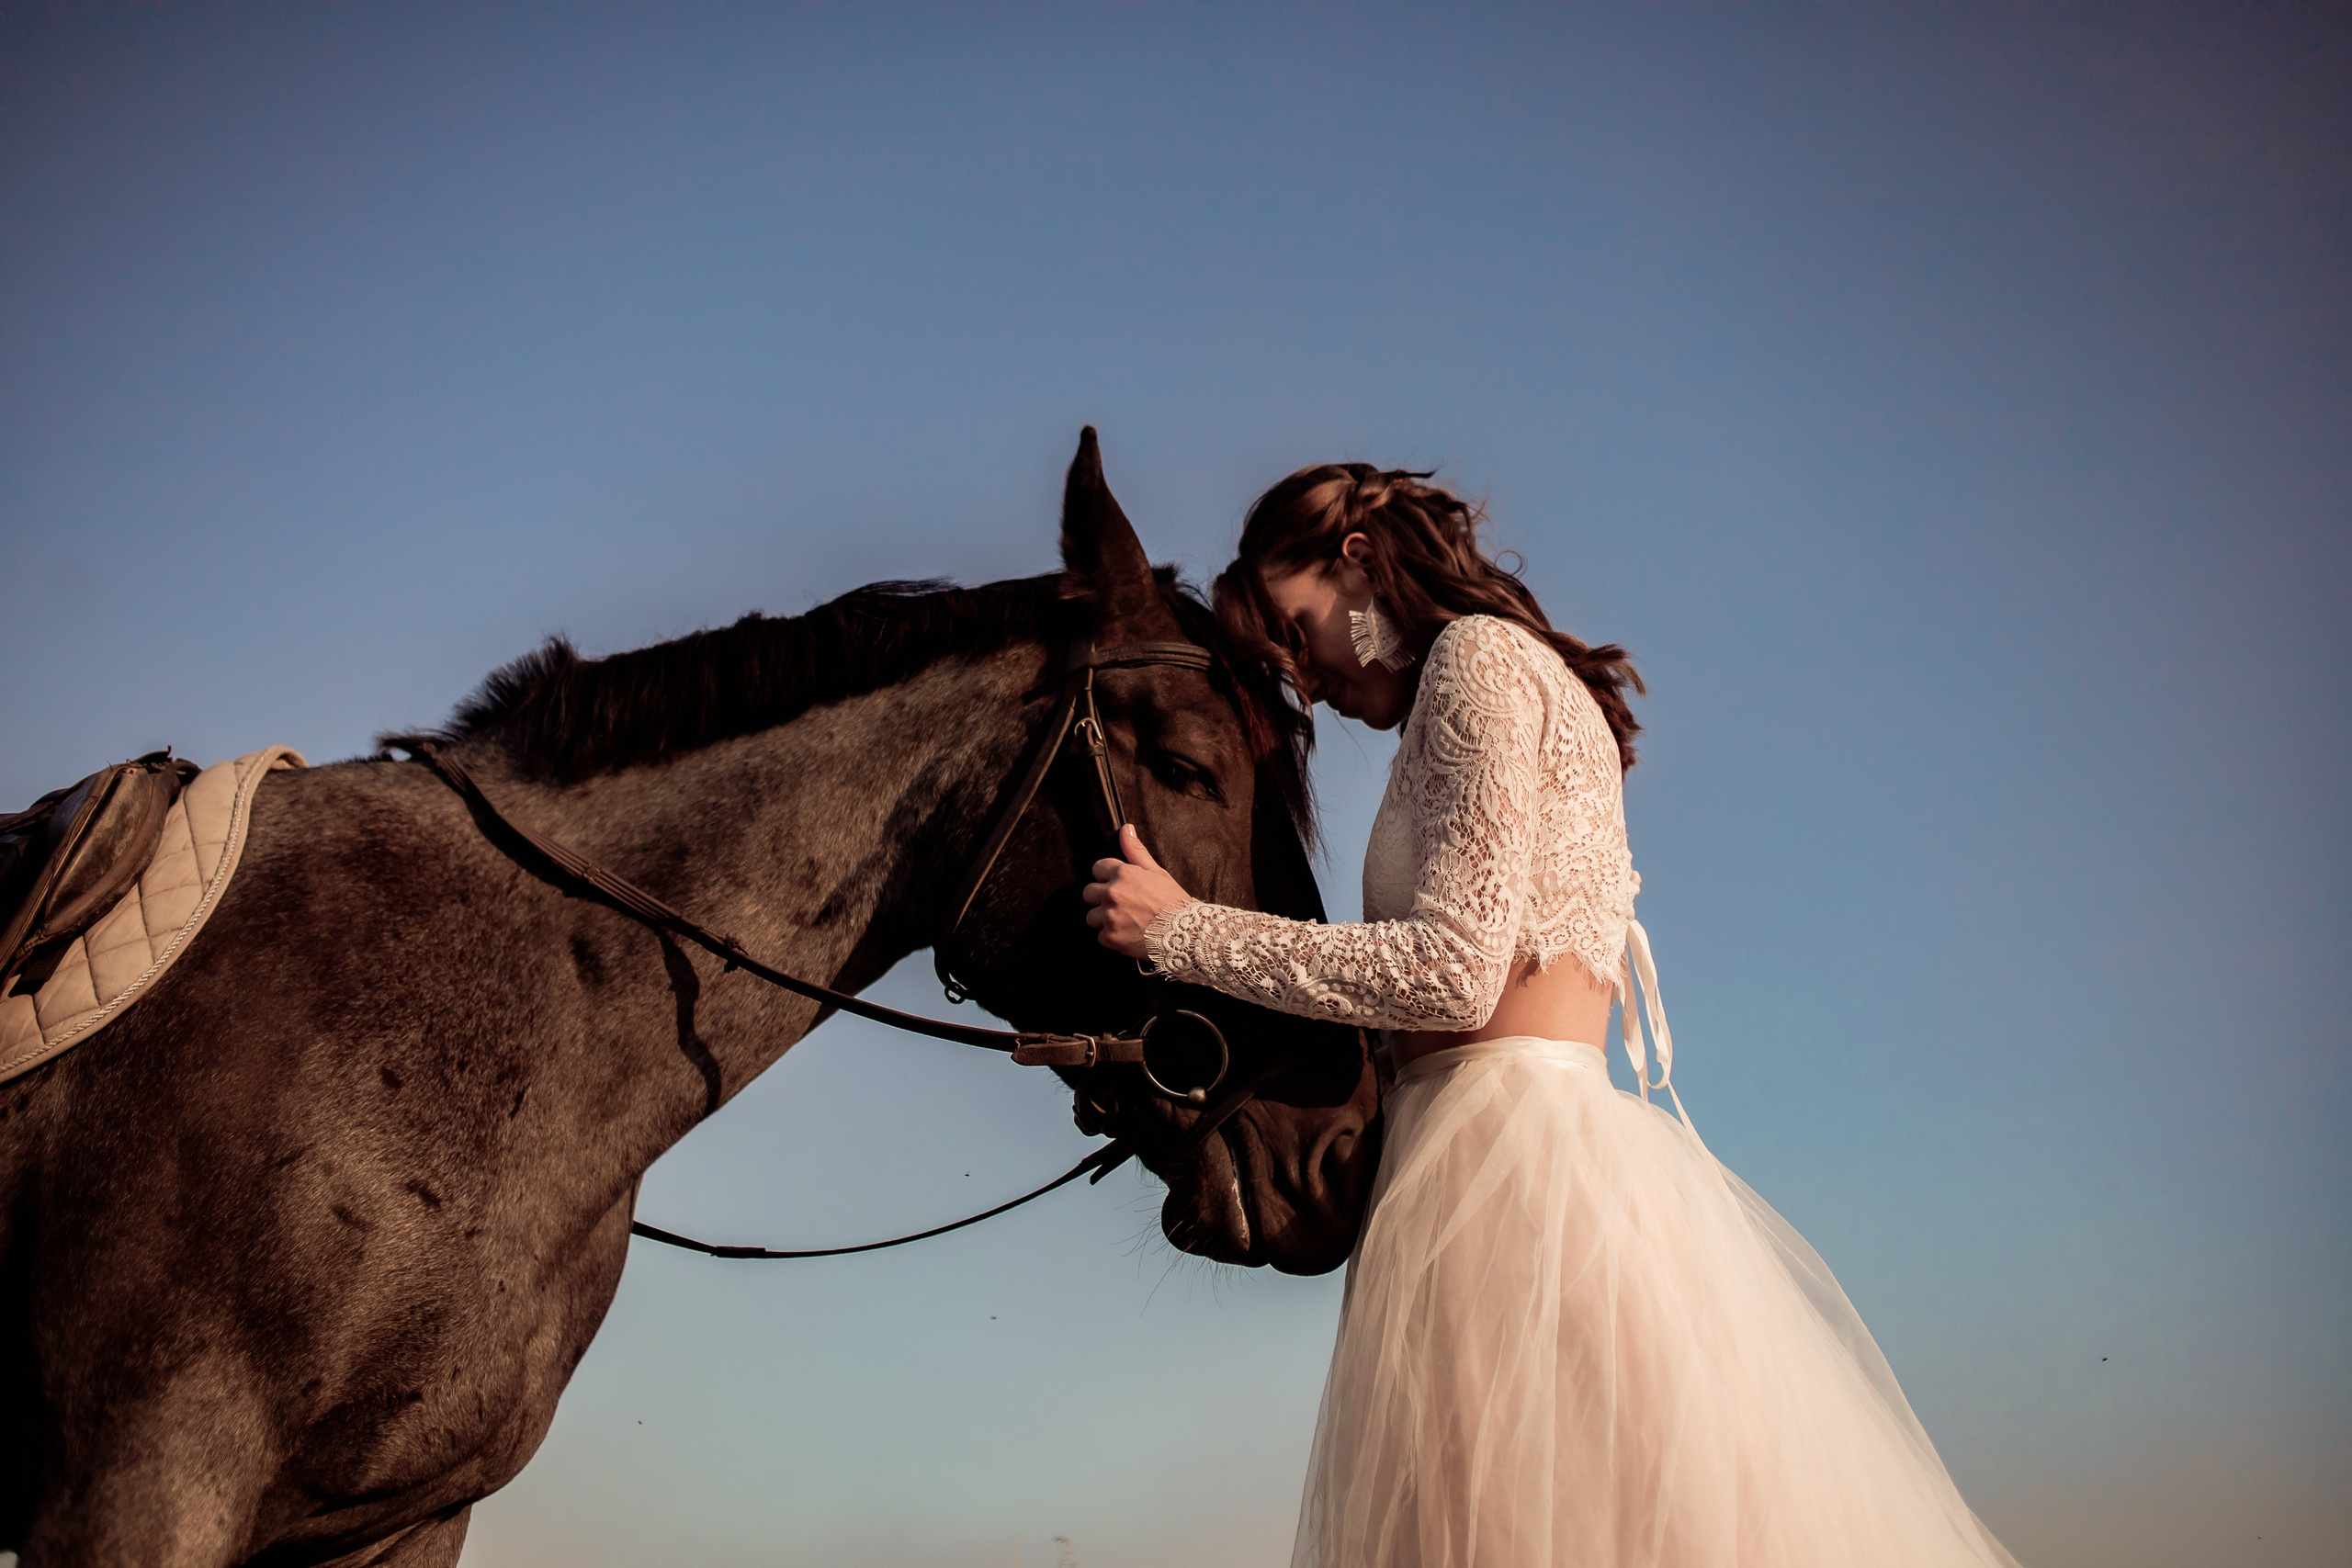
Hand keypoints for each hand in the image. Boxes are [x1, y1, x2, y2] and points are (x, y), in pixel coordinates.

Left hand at [1081, 824, 1191, 958]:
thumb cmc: (1173, 902)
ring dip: (1103, 919)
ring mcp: (1110, 917)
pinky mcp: (1111, 938)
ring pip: (1091, 916)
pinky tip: (1127, 934)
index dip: (1107, 876)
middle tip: (1120, 904)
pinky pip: (1100, 937)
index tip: (1117, 884)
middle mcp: (1113, 894)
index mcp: (1123, 874)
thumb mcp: (1157, 872)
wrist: (1186, 933)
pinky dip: (1112, 938)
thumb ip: (1136, 851)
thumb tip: (1126, 829)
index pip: (1097, 868)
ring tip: (1123, 921)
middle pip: (1088, 893)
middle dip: (1101, 897)